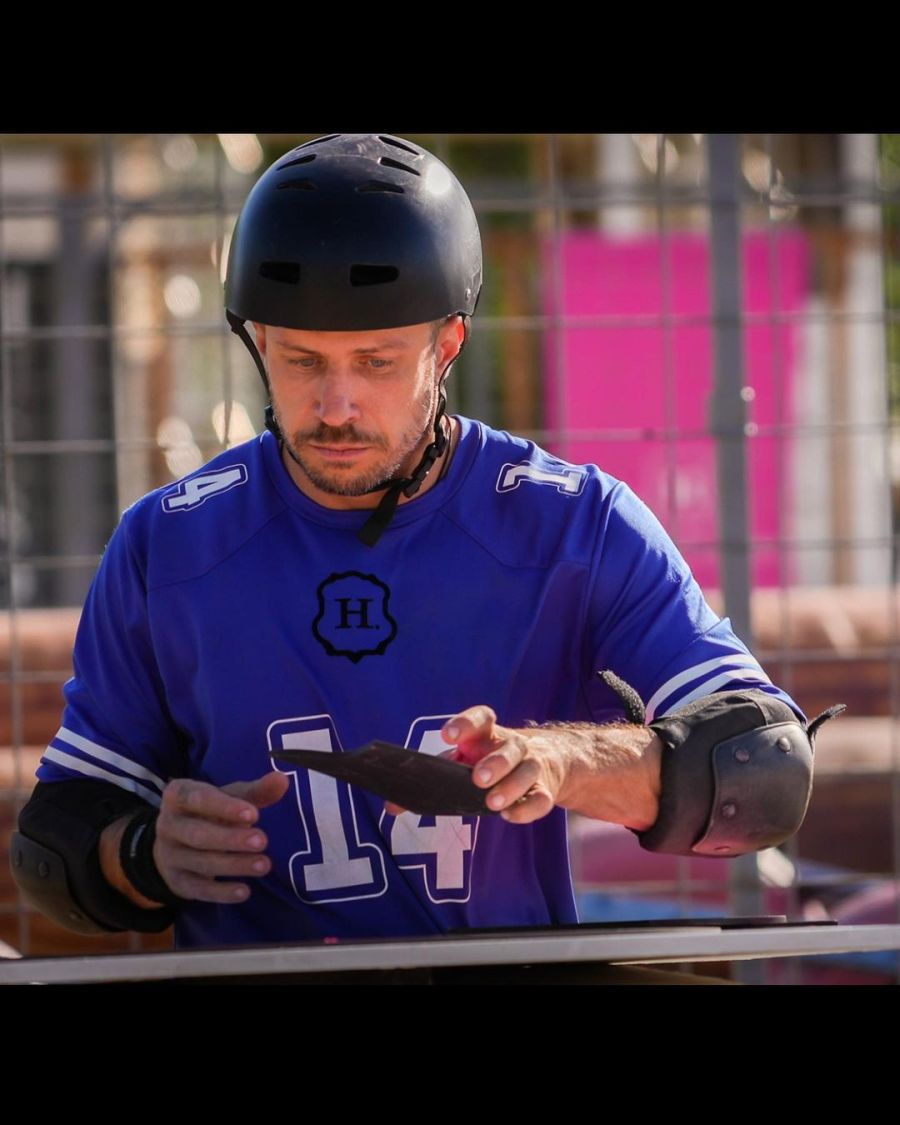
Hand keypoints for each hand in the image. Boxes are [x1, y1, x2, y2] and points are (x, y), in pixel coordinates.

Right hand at [149, 771, 289, 903]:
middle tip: (263, 841)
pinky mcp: (176, 881)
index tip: (254, 814)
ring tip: (264, 865)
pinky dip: (221, 892)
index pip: (199, 799)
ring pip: (201, 862)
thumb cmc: (209, 812)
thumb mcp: (228, 796)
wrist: (175, 842)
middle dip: (231, 839)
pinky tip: (245, 891)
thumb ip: (255, 791)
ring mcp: (169, 855)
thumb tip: (282, 780)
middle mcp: (168, 825)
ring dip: (233, 865)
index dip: (225, 807)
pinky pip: (198, 889)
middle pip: (198, 834)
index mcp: (178, 795)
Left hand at [385, 706, 660, 828]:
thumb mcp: (463, 765)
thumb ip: (432, 780)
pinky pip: (542, 798)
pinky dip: (528, 808)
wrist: (546, 762)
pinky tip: (511, 816)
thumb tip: (392, 805)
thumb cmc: (490, 761)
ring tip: (493, 804)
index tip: (448, 735)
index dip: (466, 723)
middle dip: (496, 762)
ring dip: (512, 786)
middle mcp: (513, 745)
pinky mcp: (546, 789)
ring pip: (529, 770)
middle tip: (478, 779)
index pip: (482, 718)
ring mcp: (533, 766)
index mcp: (489, 734)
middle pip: (511, 746)